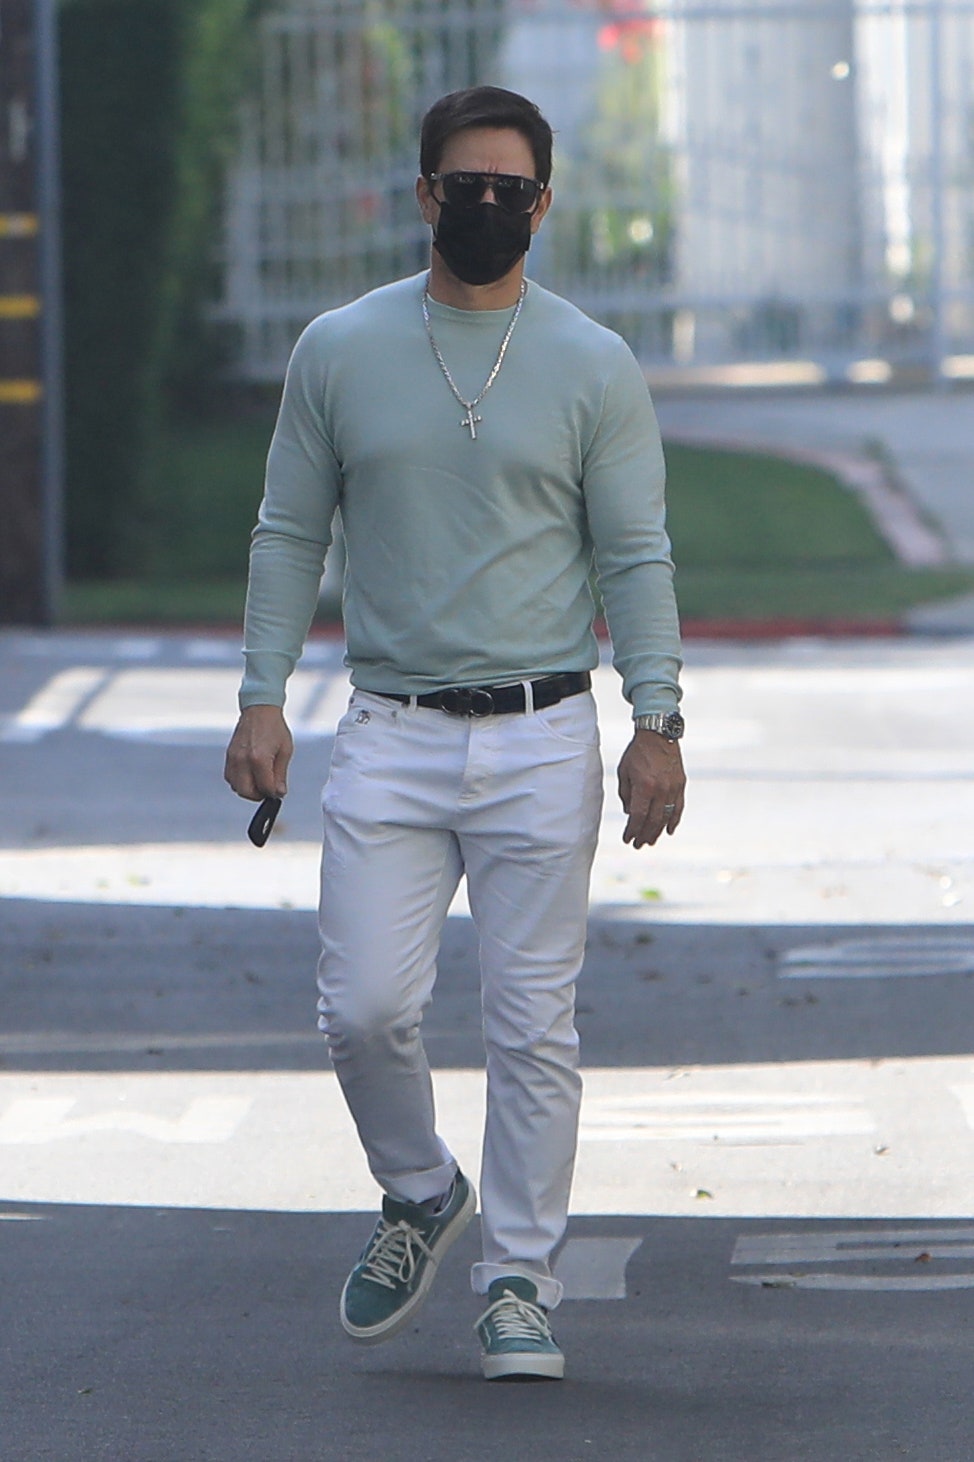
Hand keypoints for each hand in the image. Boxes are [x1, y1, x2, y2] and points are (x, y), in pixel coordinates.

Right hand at [224, 704, 292, 801]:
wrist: (259, 709)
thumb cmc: (274, 727)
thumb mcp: (285, 751)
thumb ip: (280, 774)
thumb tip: (279, 792)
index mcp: (259, 759)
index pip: (265, 788)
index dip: (274, 794)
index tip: (279, 792)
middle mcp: (243, 760)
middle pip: (246, 792)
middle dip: (259, 795)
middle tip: (268, 790)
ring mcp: (233, 758)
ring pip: (236, 787)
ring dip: (248, 789)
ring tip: (260, 781)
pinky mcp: (228, 756)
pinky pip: (230, 777)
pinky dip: (239, 782)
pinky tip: (250, 775)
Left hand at [617, 730, 685, 848]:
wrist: (659, 735)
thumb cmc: (637, 753)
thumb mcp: (624, 772)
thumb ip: (626, 795)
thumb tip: (630, 813)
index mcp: (644, 786)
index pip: (637, 816)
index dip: (632, 830)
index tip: (627, 839)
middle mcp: (660, 790)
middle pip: (652, 820)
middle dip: (644, 835)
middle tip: (638, 845)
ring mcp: (673, 788)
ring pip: (666, 817)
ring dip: (658, 831)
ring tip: (651, 841)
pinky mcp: (681, 785)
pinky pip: (678, 807)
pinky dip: (674, 820)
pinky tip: (669, 830)